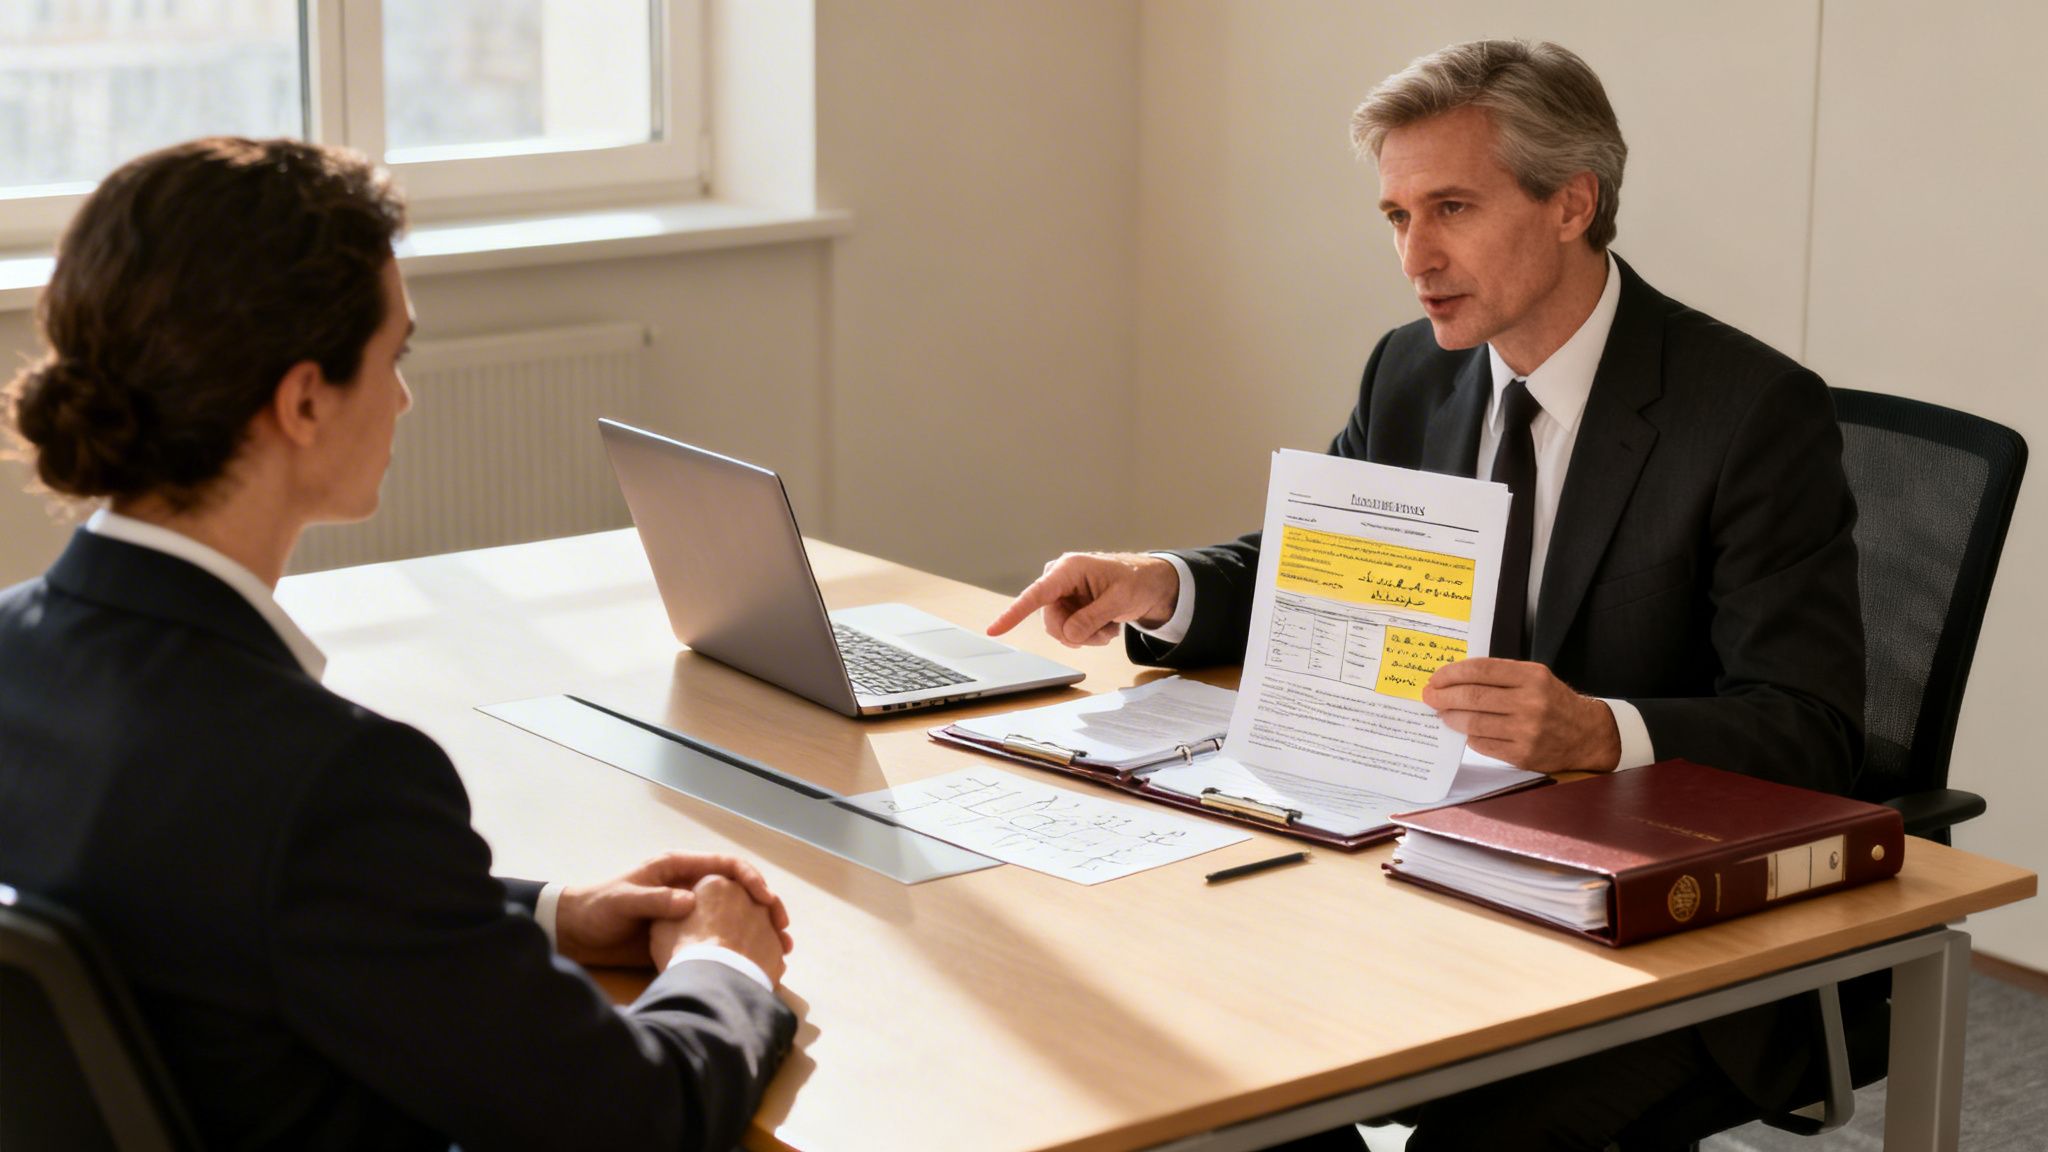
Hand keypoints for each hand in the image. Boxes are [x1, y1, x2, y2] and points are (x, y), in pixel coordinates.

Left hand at [555, 853, 791, 967]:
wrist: (576, 932)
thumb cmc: (597, 907)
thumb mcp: (624, 900)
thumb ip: (655, 900)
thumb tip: (691, 901)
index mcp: (678, 868)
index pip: (726, 865)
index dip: (750, 878)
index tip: (765, 898)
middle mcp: (690, 885)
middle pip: (739, 890)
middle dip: (766, 906)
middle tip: (783, 928)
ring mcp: (690, 911)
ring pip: (735, 915)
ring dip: (758, 929)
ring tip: (780, 949)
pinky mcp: (685, 934)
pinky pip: (719, 937)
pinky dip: (740, 946)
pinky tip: (754, 962)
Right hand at [987, 552, 1179, 645]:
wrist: (1147, 584)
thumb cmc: (1135, 581)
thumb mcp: (1119, 600)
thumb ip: (1092, 618)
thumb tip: (1069, 634)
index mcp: (1068, 569)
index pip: (1035, 594)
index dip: (1014, 614)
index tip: (994, 630)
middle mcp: (1058, 580)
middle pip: (1052, 622)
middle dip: (1079, 633)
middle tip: (1104, 631)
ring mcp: (1062, 595)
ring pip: (1061, 631)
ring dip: (1087, 636)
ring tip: (1108, 626)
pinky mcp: (1067, 607)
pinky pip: (1069, 633)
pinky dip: (1089, 635)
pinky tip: (1105, 624)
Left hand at [1423, 658, 1621, 773]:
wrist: (1586, 735)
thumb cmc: (1554, 702)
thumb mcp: (1535, 677)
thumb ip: (1500, 676)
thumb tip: (1454, 680)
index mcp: (1532, 677)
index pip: (1481, 670)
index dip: (1452, 673)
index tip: (1436, 677)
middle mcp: (1530, 703)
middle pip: (1473, 697)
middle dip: (1444, 696)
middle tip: (1429, 695)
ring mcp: (1526, 731)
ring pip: (1474, 723)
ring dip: (1450, 717)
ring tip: (1441, 712)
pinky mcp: (1522, 755)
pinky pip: (1483, 744)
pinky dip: (1469, 736)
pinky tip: (1465, 729)